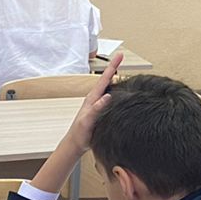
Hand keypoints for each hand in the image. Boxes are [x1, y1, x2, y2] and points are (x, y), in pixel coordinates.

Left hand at [28, 53, 122, 195]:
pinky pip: (111, 98)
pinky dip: (118, 91)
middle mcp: (96, 99)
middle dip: (115, 67)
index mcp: (93, 98)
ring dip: (117, 78)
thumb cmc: (80, 134)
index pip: (104, 79)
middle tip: (122, 57)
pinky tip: (123, 93)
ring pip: (110, 88)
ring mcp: (98, 104)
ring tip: (124, 70)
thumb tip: (107, 96)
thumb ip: (96, 109)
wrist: (75, 144)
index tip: (120, 55)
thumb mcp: (88, 121)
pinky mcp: (102, 111)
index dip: (113, 66)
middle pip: (107, 79)